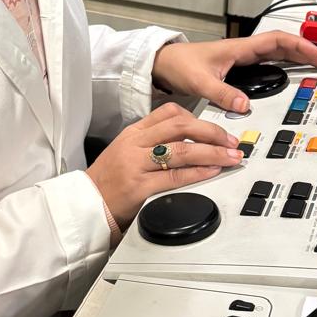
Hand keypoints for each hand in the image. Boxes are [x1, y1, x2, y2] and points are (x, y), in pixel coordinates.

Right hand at [86, 102, 242, 228]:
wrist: (85, 204)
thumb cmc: (108, 179)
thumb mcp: (126, 150)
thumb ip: (152, 141)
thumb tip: (188, 140)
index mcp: (133, 132)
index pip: (169, 112)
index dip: (198, 117)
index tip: (217, 125)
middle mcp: (135, 144)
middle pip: (180, 127)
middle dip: (211, 132)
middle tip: (231, 141)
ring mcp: (136, 164)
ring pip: (181, 150)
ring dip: (212, 152)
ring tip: (230, 157)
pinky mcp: (139, 186)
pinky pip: (174, 176)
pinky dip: (198, 172)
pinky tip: (212, 171)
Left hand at [152, 31, 316, 113]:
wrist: (163, 64)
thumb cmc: (178, 65)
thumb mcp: (199, 81)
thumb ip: (222, 93)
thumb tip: (244, 106)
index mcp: (238, 48)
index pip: (277, 41)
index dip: (300, 46)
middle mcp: (243, 51)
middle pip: (283, 46)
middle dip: (307, 52)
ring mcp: (242, 59)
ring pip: (277, 54)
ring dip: (298, 58)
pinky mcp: (238, 68)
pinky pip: (268, 64)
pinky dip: (284, 66)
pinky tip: (291, 75)